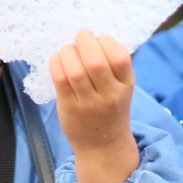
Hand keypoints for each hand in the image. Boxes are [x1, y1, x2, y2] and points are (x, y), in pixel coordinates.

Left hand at [50, 30, 138, 182]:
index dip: (106, 42)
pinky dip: (56, 63)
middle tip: (80, 38)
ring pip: (74, 69)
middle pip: (95, 61)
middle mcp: (110, 95)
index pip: (120, 57)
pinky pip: (59, 78)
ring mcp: (88, 103)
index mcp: (126, 85)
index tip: (99, 40)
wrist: (103, 146)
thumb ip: (110, 65)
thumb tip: (88, 36)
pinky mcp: (69, 107)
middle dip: (84, 41)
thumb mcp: (121, 88)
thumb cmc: (110, 108)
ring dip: (67, 51)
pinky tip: (59, 61)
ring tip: (68, 50)